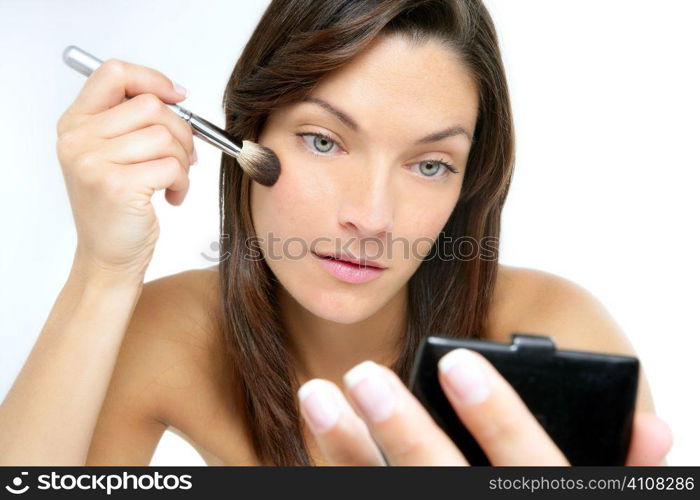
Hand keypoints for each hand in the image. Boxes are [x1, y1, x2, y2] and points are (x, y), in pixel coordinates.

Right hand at [56, 58, 195, 283]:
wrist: (107, 257)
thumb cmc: (117, 207)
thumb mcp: (111, 156)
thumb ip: (130, 122)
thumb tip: (175, 95)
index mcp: (75, 124)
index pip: (114, 74)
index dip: (152, 79)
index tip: (178, 97)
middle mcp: (78, 139)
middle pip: (150, 106)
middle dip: (181, 131)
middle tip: (184, 157)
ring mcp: (94, 162)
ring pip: (165, 136)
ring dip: (182, 162)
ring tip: (173, 182)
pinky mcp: (117, 185)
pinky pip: (171, 166)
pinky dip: (182, 182)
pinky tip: (172, 197)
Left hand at [297, 349, 672, 465]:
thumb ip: (620, 473)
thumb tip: (652, 425)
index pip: (528, 468)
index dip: (497, 417)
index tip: (457, 362)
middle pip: (443, 482)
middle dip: (403, 429)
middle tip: (363, 374)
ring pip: (391, 496)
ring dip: (348, 450)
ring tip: (317, 394)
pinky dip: (344, 481)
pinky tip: (322, 448)